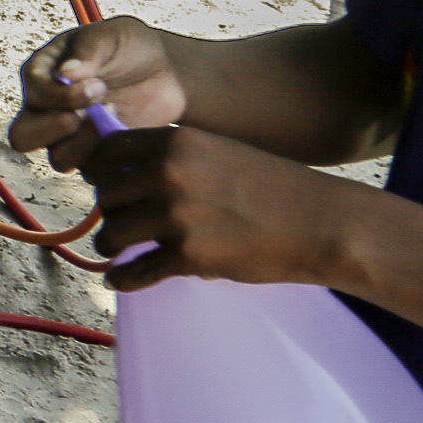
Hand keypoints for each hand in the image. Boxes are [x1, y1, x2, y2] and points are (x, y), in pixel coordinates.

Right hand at [10, 21, 189, 166]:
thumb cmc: (131, 47)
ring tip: (114, 120)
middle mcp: (48, 109)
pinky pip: (91, 171)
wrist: (167, 70)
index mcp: (43, 74)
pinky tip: (128, 135)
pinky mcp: (97, 154)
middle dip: (53, 129)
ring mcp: (71, 135)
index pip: (33, 94)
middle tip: (86, 115)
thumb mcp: (110, 36)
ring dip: (85, 146)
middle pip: (24, 136)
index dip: (60, 96)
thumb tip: (63, 74)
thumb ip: (87, 52)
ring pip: (58, 158)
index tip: (98, 86)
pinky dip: (109, 160)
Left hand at [68, 120, 369, 290]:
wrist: (322, 223)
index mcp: (175, 142)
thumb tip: (134, 175)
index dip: (100, 170)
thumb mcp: (220, 152)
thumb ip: (176, 158)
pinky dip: (123, 278)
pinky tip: (120, 280)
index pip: (109, 150)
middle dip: (108, 211)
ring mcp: (175, 215)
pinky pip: (136, 271)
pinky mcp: (188, 256)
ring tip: (115, 251)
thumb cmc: (276, 187)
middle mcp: (167, 173)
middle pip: (107, 194)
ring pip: (113, 232)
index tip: (102, 185)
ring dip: (110, 244)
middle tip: (117, 222)